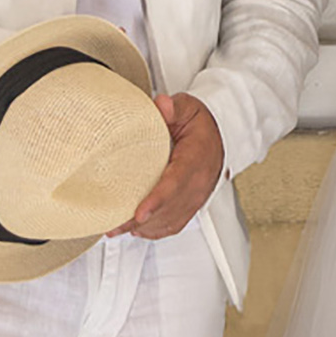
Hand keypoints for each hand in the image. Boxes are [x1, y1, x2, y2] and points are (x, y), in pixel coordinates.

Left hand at [124, 92, 224, 239]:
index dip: (157, 200)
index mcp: (197, 159)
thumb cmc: (202, 125)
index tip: (140, 212)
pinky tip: (137, 230)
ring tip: (117, 228)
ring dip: (145, 227)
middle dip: (141, 220)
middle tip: (114, 224)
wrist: (221, 136)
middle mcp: (199, 183)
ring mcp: (196, 197)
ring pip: (170, 220)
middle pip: (169, 208)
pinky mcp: (192, 205)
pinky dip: (155, 231)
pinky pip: (175, 224)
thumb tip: (162, 105)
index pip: (177, 183)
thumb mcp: (189, 108)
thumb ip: (174, 107)